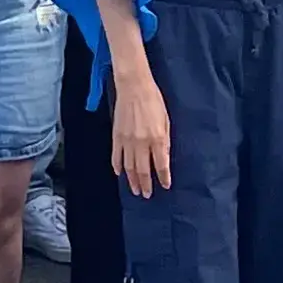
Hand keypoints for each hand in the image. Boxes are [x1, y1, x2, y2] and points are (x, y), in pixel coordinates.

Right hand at [110, 65, 172, 195]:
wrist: (134, 87)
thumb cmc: (154, 101)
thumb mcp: (166, 120)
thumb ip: (165, 140)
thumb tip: (163, 157)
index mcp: (157, 138)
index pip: (160, 164)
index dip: (163, 177)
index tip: (165, 186)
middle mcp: (142, 142)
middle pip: (143, 170)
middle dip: (145, 184)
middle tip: (146, 195)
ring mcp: (127, 140)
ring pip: (129, 167)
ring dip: (132, 180)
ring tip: (134, 190)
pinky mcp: (116, 136)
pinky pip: (116, 156)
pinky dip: (117, 166)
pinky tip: (119, 173)